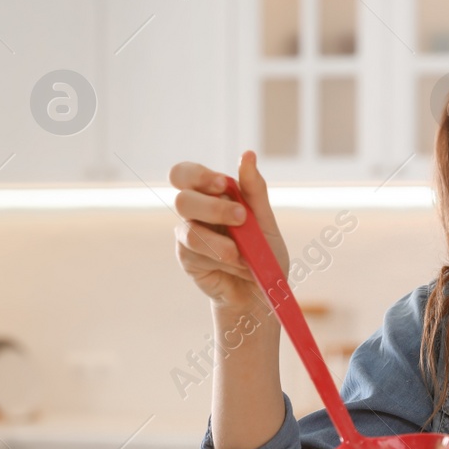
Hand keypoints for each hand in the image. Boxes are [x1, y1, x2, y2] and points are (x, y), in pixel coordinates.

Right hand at [169, 151, 288, 314]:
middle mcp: (195, 211)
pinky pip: (194, 252)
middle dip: (213, 208)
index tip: (224, 184)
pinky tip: (235, 264)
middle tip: (241, 218)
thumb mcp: (265, 221)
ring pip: (189, 228)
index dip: (199, 176)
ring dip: (221, 241)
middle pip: (183, 198)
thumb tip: (247, 154)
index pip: (186, 174)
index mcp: (211, 194)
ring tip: (244, 254)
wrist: (261, 294)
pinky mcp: (186, 258)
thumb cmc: (264, 254)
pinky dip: (220, 257)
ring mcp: (188, 235)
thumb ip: (254, 190)